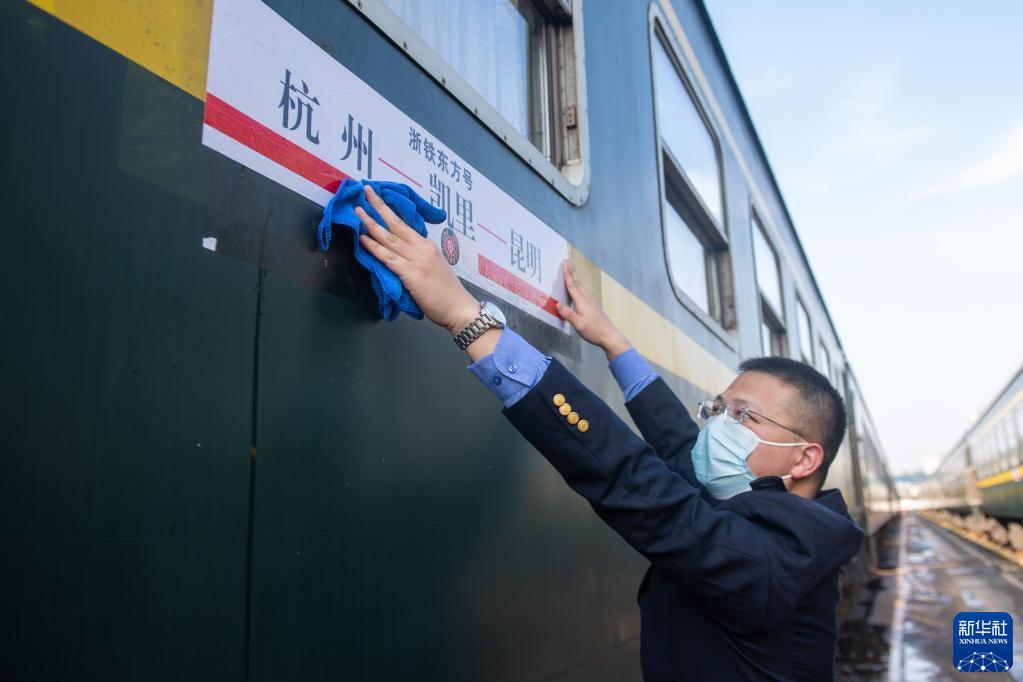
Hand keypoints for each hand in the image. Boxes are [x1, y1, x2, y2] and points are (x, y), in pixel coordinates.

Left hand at [355, 184, 478, 334]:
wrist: (459, 308)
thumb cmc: (447, 293)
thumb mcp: (435, 267)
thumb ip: (420, 258)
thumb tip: (404, 253)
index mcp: (428, 246)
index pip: (406, 224)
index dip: (390, 211)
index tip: (379, 198)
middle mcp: (422, 248)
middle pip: (396, 223)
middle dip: (379, 206)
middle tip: (367, 190)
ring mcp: (416, 260)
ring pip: (389, 238)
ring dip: (371, 223)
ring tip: (358, 211)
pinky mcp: (411, 275)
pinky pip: (388, 258)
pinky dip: (374, 247)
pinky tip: (363, 239)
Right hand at [555, 259, 632, 360]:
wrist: (610, 336)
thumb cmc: (594, 331)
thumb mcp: (579, 324)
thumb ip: (568, 314)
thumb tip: (558, 304)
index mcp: (582, 301)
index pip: (573, 285)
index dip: (568, 274)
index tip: (565, 263)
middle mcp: (587, 299)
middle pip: (577, 283)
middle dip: (572, 272)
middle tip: (567, 261)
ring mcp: (591, 302)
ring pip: (581, 287)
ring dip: (575, 278)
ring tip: (571, 271)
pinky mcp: (593, 306)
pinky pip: (583, 292)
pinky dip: (578, 286)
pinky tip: (578, 290)